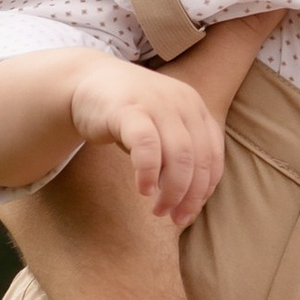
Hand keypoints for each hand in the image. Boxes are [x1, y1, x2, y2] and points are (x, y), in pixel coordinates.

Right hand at [66, 55, 231, 226]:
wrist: (87, 82)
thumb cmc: (129, 115)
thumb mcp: (162, 130)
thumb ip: (179, 157)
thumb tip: (191, 202)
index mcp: (195, 107)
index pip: (213, 155)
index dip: (205, 189)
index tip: (189, 212)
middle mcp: (182, 102)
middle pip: (198, 159)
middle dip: (189, 196)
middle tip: (173, 217)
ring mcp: (157, 103)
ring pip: (180, 155)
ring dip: (172, 190)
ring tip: (158, 209)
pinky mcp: (129, 109)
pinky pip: (148, 146)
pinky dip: (150, 173)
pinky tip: (143, 190)